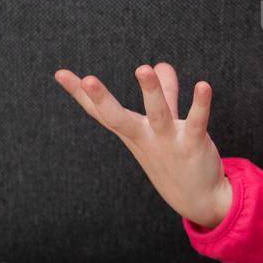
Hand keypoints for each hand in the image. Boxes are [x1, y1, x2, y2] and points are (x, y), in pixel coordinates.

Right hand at [54, 62, 231, 227]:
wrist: (197, 198)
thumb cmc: (176, 155)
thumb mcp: (165, 122)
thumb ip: (165, 91)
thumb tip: (161, 64)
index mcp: (132, 132)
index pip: (101, 111)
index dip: (80, 94)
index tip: (59, 73)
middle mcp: (144, 137)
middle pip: (117, 118)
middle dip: (102, 99)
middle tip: (87, 79)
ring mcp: (167, 142)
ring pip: (157, 114)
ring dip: (151, 92)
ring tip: (143, 69)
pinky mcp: (193, 144)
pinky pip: (196, 122)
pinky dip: (200, 104)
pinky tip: (203, 85)